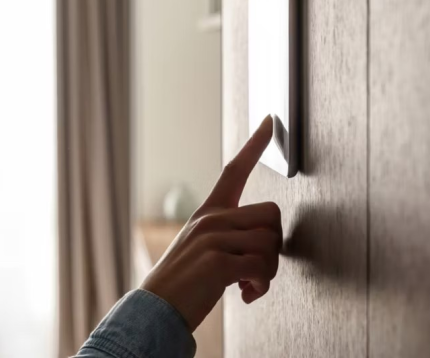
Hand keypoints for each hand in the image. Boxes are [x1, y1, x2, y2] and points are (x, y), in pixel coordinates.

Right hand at [140, 115, 281, 331]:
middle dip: (274, 246)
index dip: (255, 145)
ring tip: (247, 284)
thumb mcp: (202, 247)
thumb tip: (266, 243)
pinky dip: (260, 287)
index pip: (234, 170)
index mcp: (208, 212)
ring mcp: (213, 238)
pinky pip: (262, 267)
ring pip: (270, 242)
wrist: (156, 308)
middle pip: (271, 215)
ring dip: (268, 271)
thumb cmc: (184, 281)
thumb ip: (230, 235)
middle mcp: (211, 218)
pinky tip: (244, 294)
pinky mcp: (217, 261)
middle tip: (256, 269)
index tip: (270, 121)